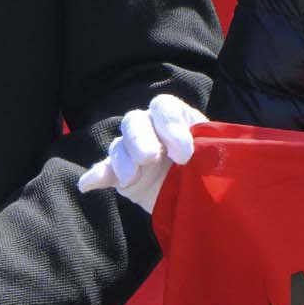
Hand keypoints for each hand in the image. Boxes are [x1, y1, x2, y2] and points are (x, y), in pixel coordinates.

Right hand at [74, 91, 203, 214]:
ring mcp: (132, 151)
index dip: (171, 126)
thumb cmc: (209, 170)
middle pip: (134, 122)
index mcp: (174, 118)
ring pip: (118, 146)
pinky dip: (95, 176)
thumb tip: (200, 157)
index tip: (185, 155)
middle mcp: (150, 129)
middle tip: (151, 158)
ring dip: (122, 160)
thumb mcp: (215, 156)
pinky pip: (104, 171)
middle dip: (141, 140)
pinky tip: (88, 184)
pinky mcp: (120, 174)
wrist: (198, 197)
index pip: (164, 107)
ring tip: (131, 177)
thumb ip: (209, 150)